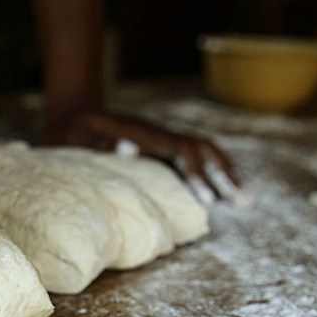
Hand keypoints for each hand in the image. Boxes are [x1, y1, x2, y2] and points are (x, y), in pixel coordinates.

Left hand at [43, 107, 243, 204]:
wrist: (72, 114)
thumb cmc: (71, 133)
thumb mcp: (77, 138)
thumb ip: (100, 144)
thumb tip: (129, 150)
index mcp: (143, 133)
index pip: (180, 151)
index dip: (195, 174)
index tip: (208, 198)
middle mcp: (158, 134)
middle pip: (202, 149)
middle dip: (224, 174)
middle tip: (244, 201)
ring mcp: (161, 139)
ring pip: (203, 152)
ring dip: (225, 173)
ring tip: (245, 199)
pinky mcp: (160, 147)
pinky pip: (193, 157)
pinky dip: (212, 172)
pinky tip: (222, 191)